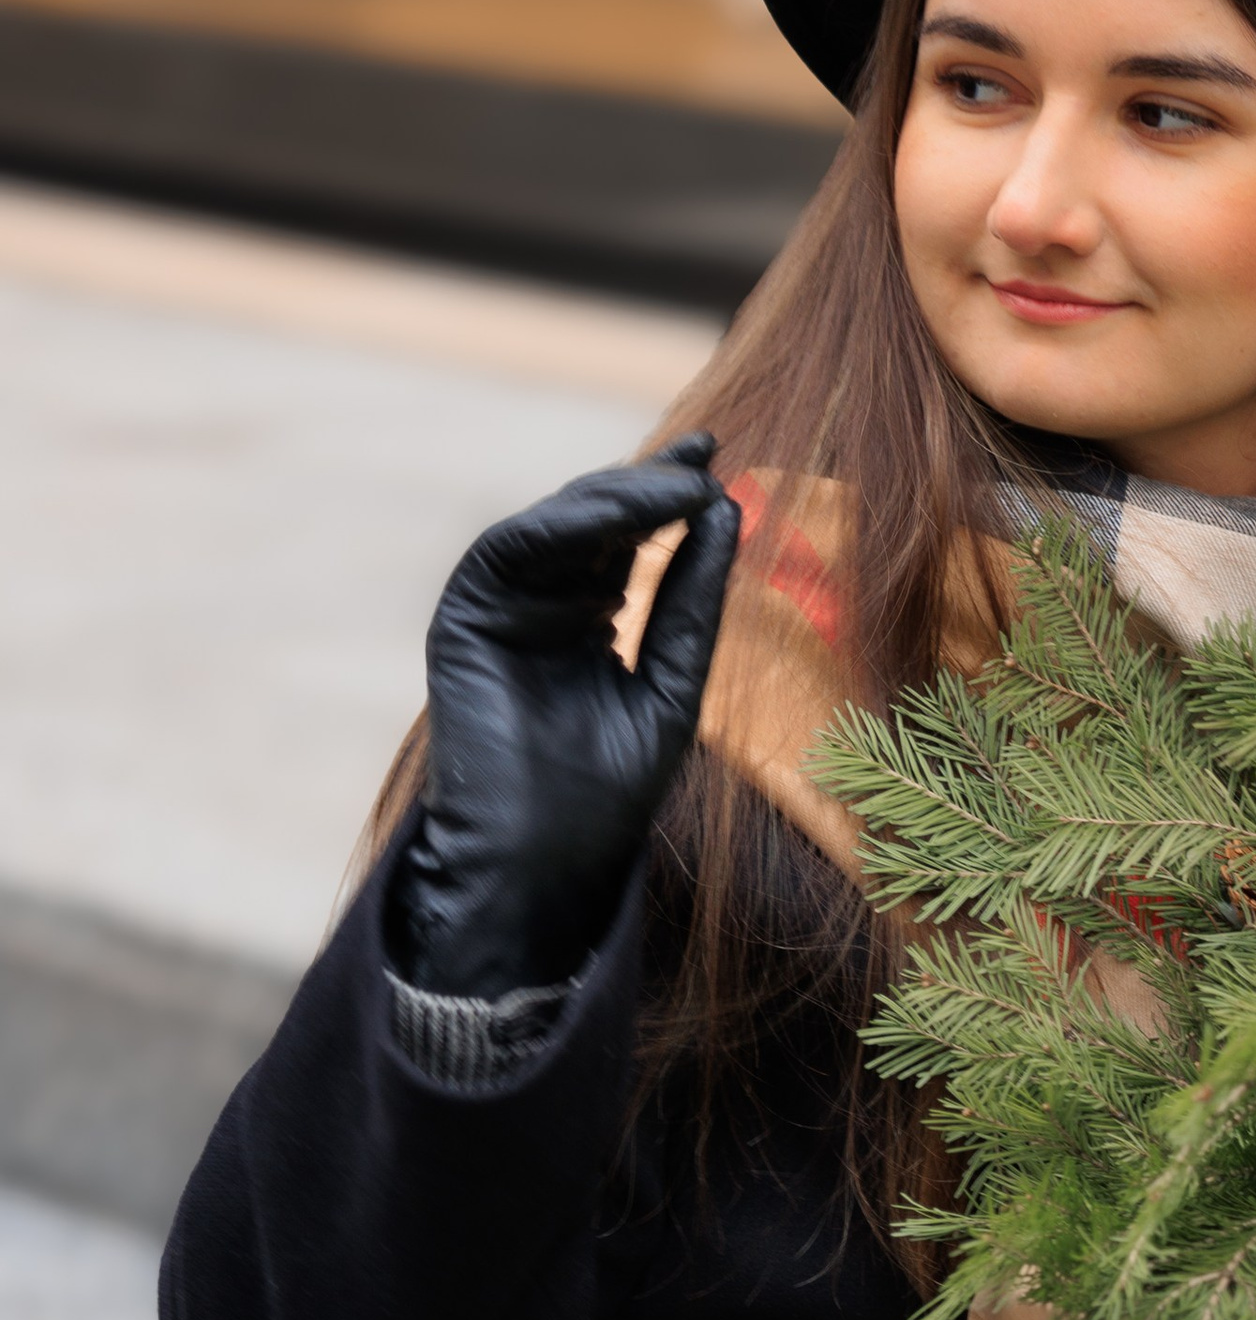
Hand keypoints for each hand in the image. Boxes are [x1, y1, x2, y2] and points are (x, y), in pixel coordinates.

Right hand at [392, 431, 739, 998]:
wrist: (548, 862)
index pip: (631, 544)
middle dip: (648, 484)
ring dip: (617, 498)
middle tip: (704, 457)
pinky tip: (619, 516)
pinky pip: (513, 548)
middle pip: (595, 524)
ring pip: (556, 526)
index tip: (719, 467)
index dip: (670, 502)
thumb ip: (693, 605)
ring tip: (678, 485)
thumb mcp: (674, 686)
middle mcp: (543, 608)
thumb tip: (726, 511)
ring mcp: (502, 610)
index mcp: (589, 624)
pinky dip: (566, 526)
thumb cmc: (610, 795)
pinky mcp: (465, 619)